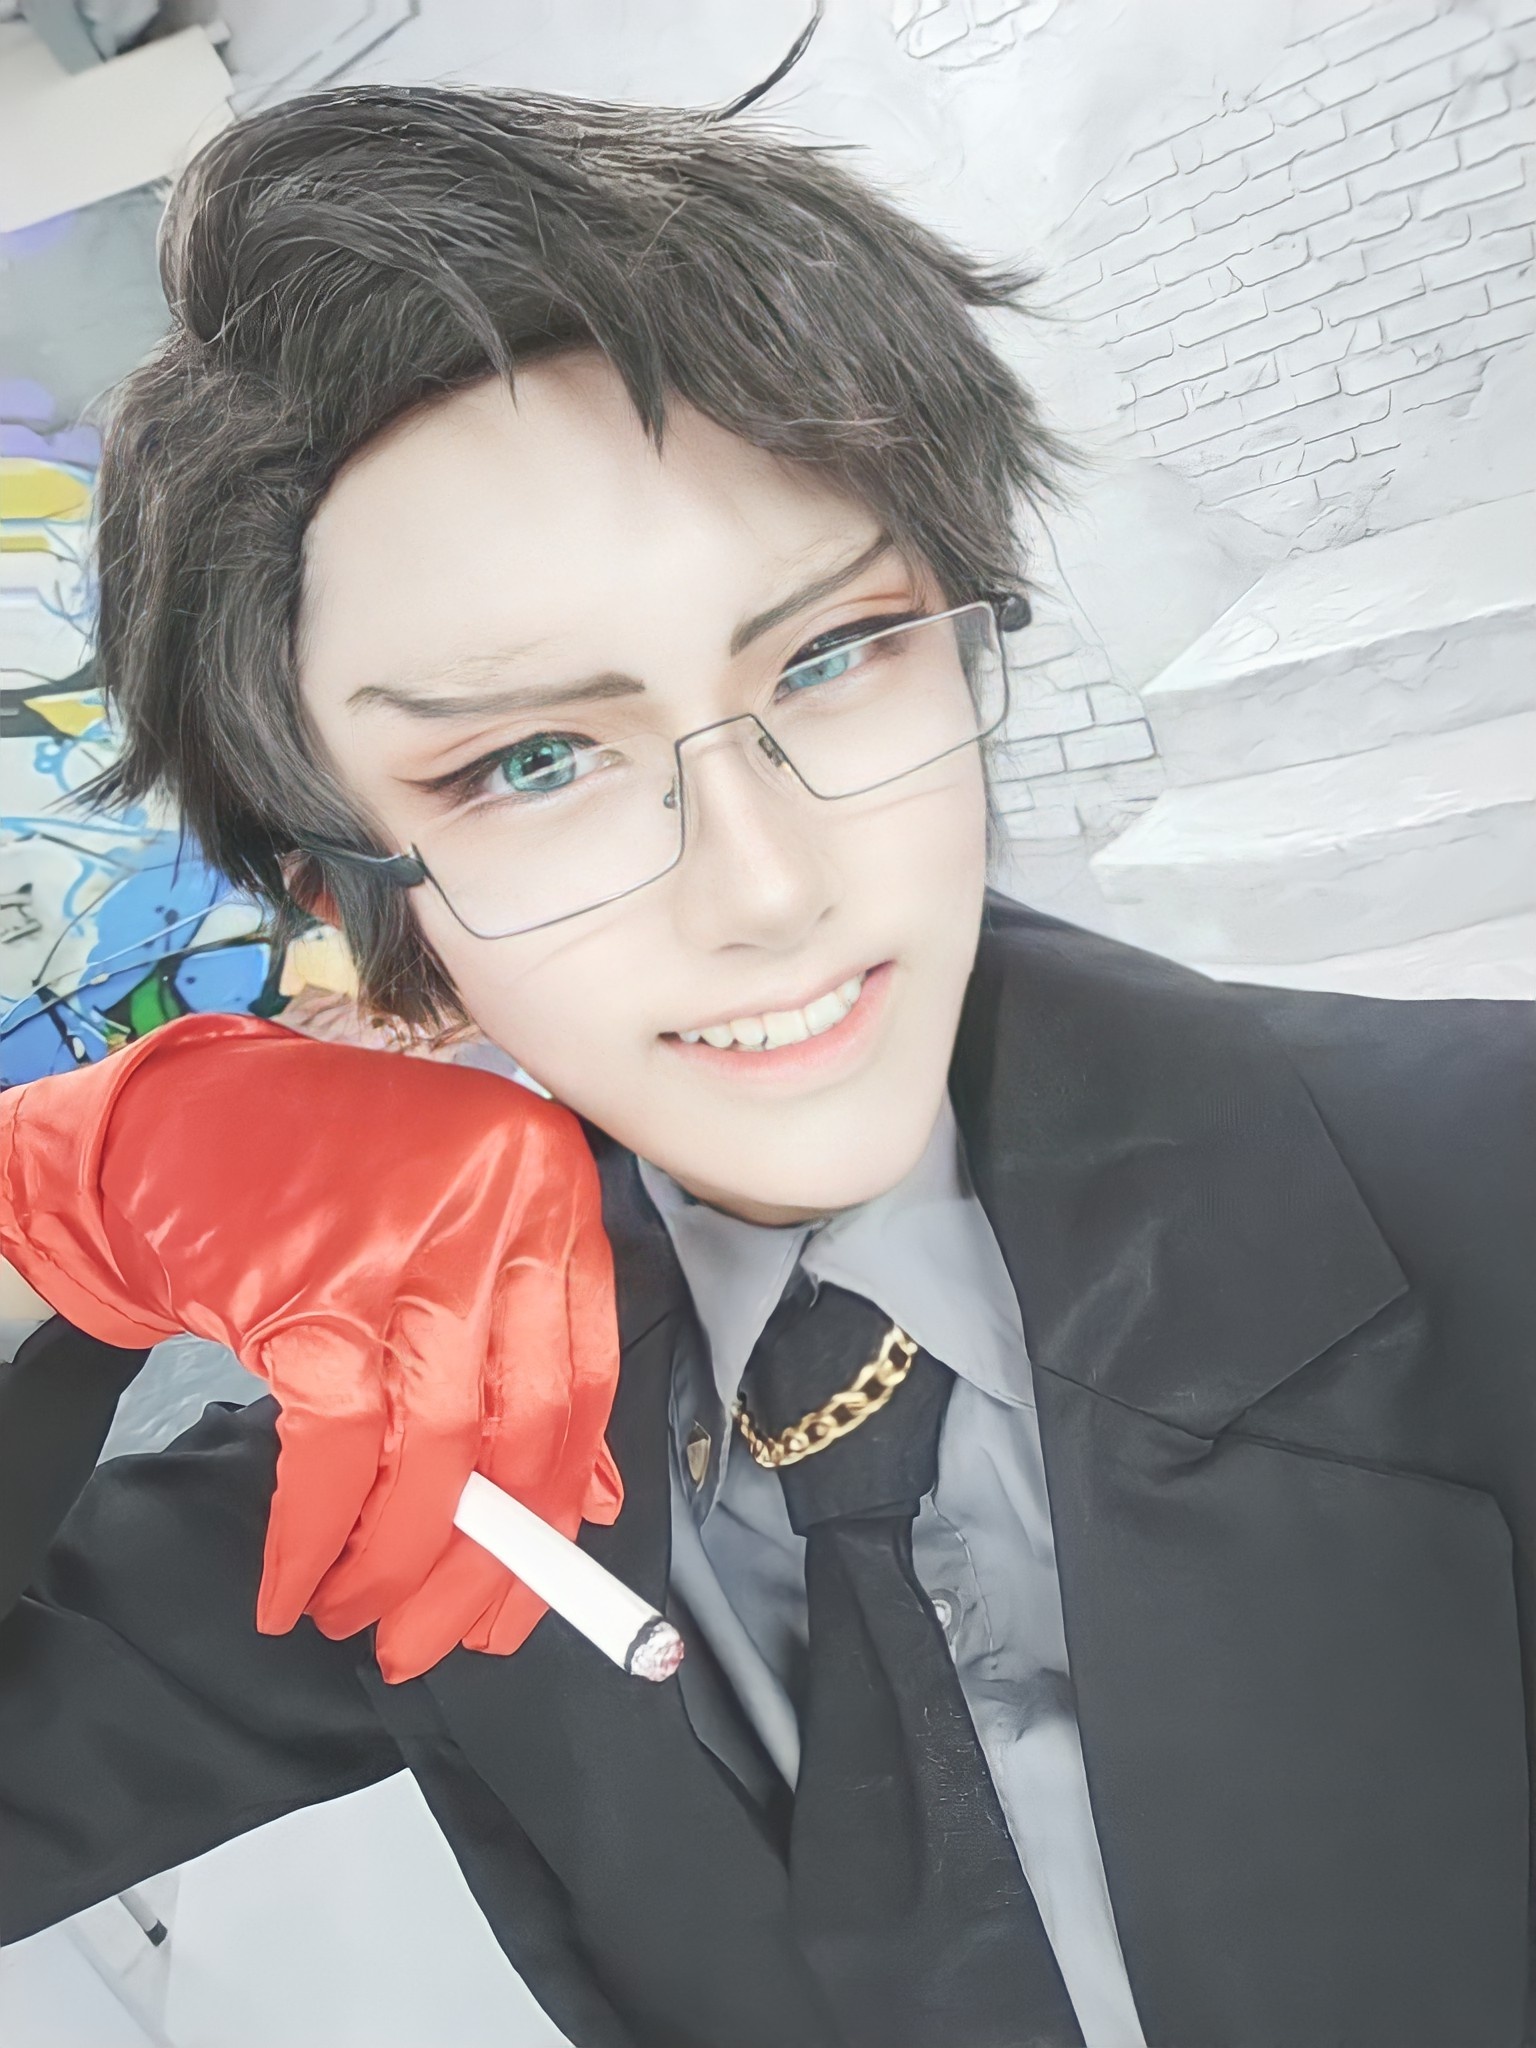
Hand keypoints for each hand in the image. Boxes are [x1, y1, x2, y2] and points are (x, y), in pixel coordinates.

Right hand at [0, 1013, 621, 1679]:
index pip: (588, 1377)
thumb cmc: (331, 1175)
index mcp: (553, 1190)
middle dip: (483, 1562)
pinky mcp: (313, 1287)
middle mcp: (499, 1209)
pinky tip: (295, 1587)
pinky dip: (314, 1537)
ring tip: (359, 1619)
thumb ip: (527, 1346)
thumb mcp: (459, 1227)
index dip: (561, 1499)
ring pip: (432, 1452)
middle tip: (440, 1640)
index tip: (535, 1587)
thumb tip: (583, 1501)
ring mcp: (409, 1246)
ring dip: (395, 1564)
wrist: (178, 1118)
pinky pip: (334, 1452)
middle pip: (520, 1427)